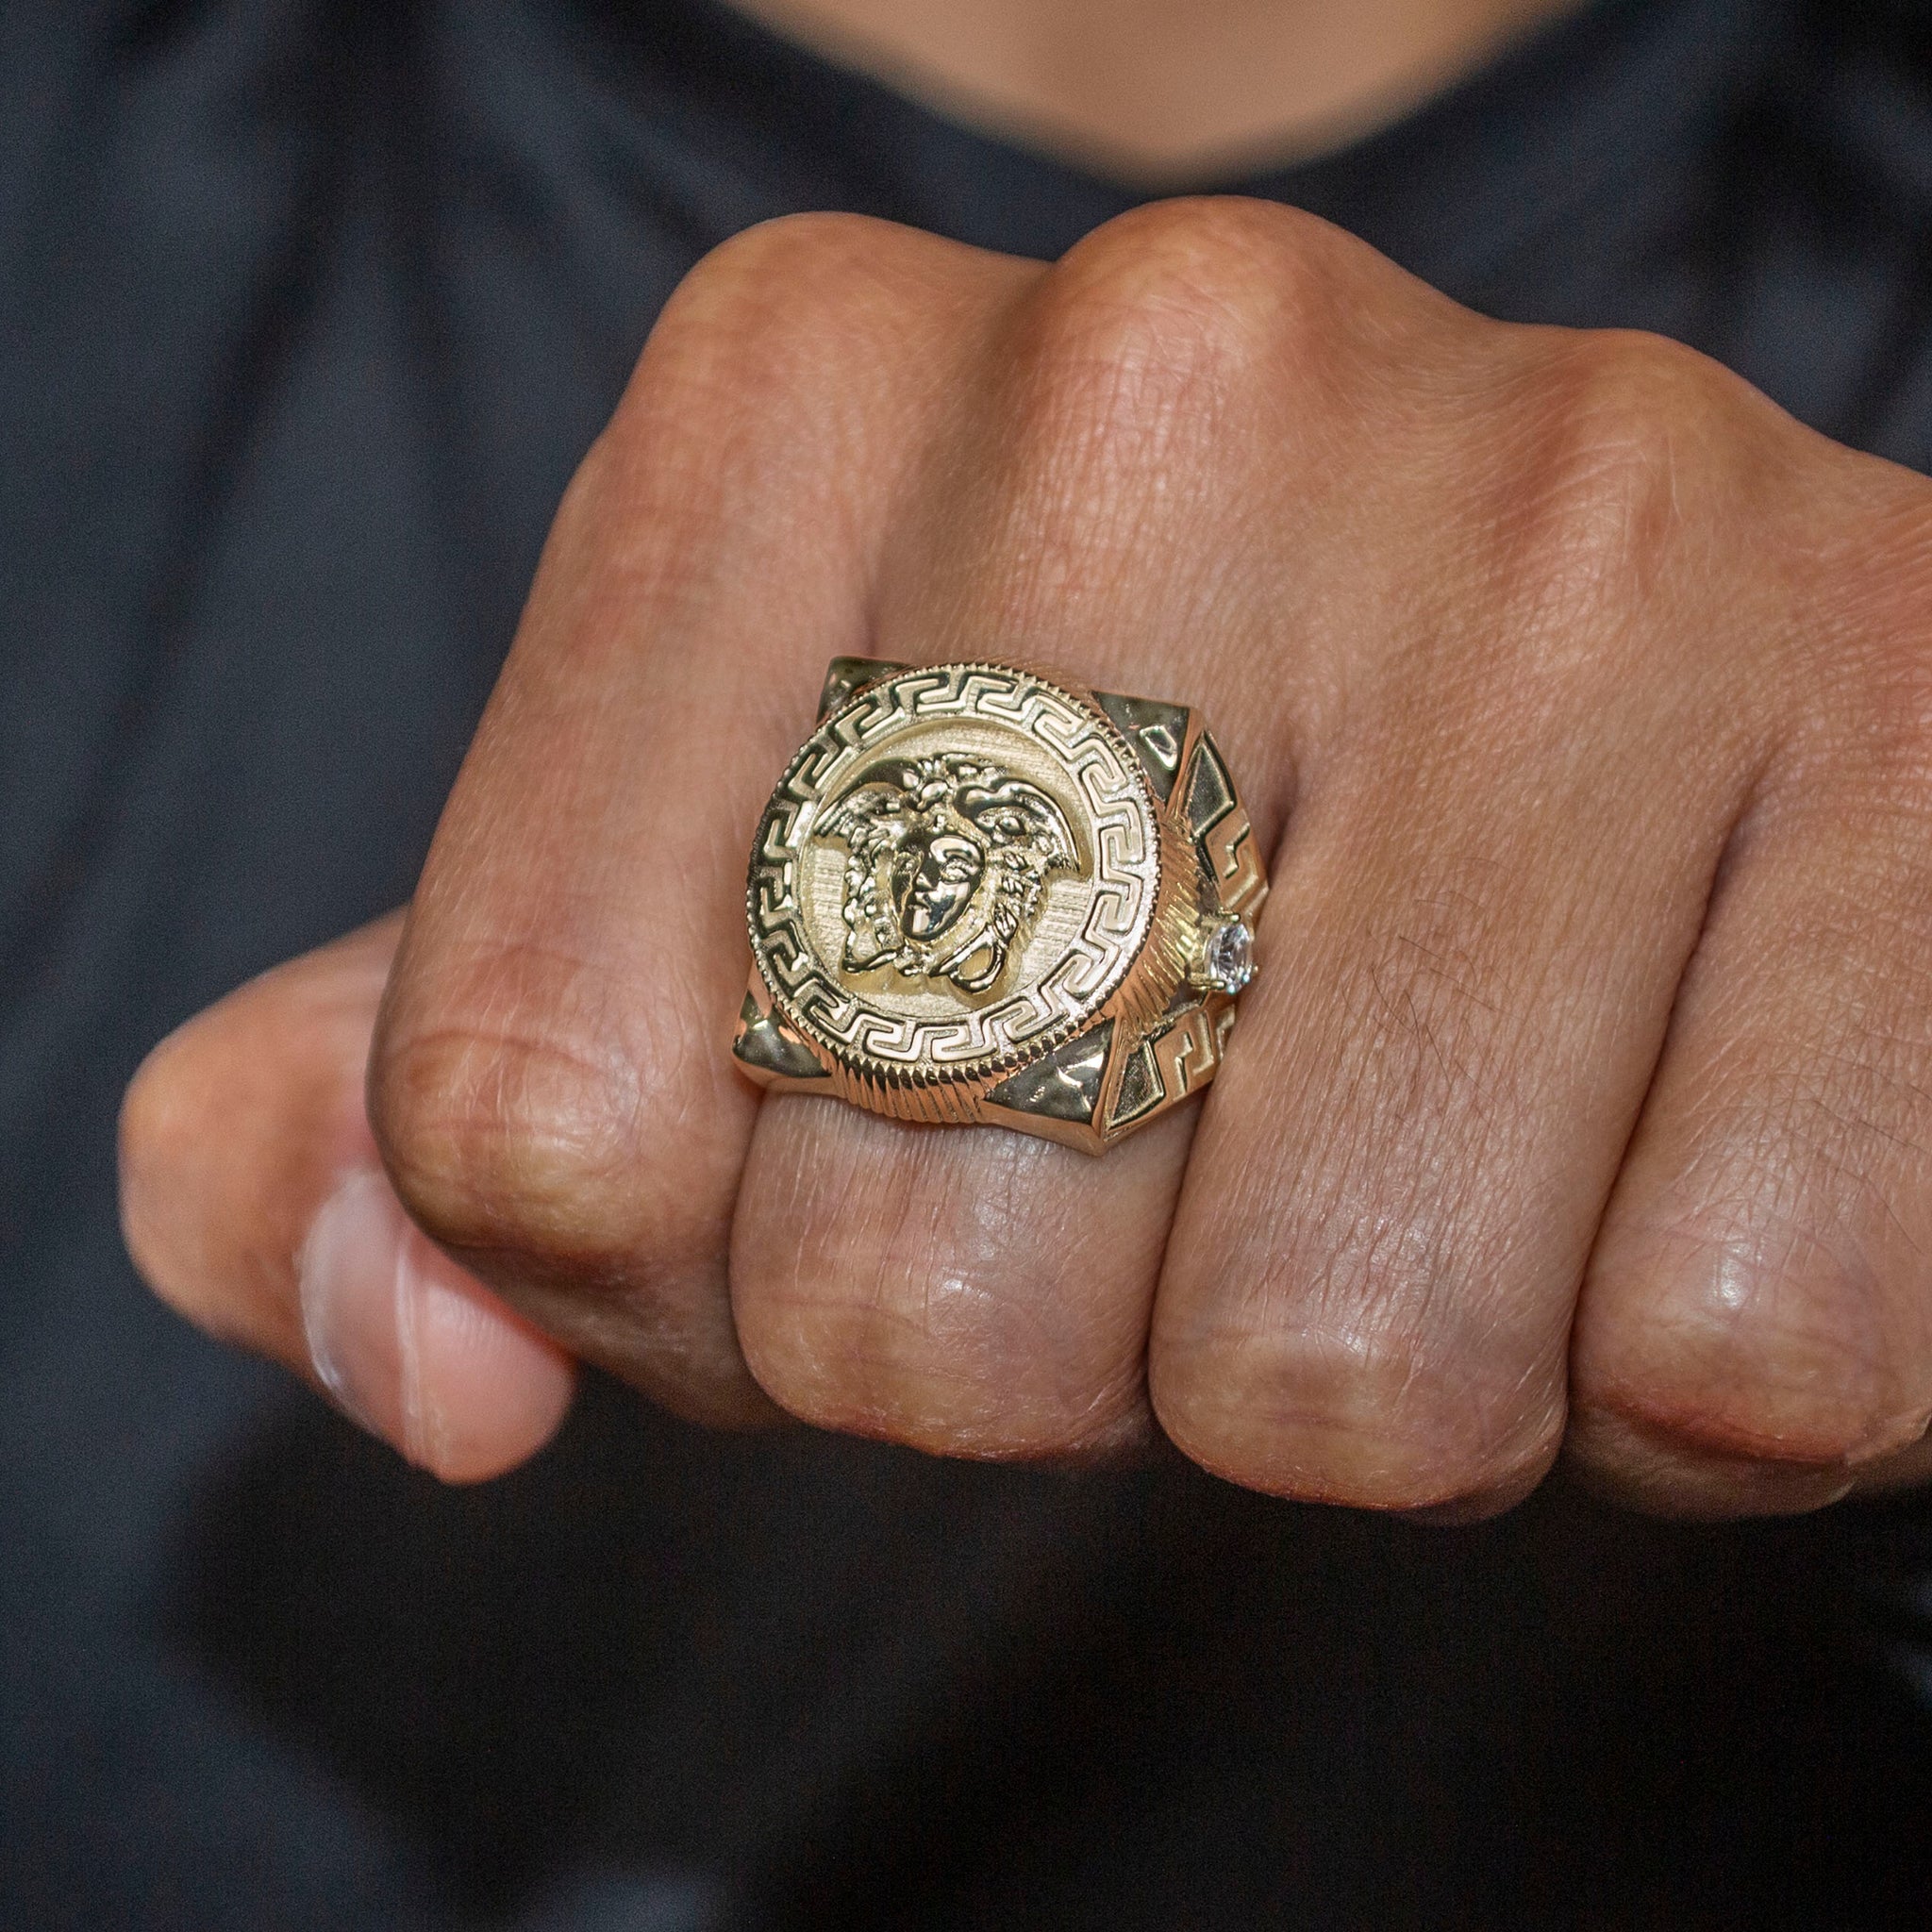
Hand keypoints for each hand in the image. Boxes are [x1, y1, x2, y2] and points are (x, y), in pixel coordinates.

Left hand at [122, 200, 1931, 1514]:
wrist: (1643, 747)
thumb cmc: (1159, 852)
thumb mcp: (731, 932)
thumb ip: (444, 1122)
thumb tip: (408, 1361)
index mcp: (811, 391)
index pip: (528, 1102)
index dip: (690, 1265)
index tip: (864, 1147)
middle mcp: (1189, 369)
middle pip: (904, 1301)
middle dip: (1051, 1346)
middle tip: (1201, 1145)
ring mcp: (1593, 531)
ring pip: (1327, 1372)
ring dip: (1362, 1362)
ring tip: (1444, 1134)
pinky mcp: (1931, 740)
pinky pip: (1708, 1357)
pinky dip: (1662, 1359)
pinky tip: (1663, 1120)